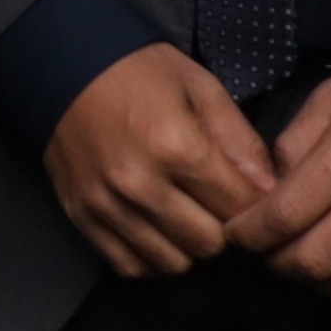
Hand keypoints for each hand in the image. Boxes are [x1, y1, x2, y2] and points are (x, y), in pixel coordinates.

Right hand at [41, 44, 275, 276]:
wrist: (60, 64)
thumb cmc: (138, 71)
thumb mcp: (202, 88)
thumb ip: (242, 142)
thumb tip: (271, 192)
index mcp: (176, 147)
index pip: (241, 209)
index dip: (257, 206)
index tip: (250, 194)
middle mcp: (139, 184)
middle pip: (210, 244)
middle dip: (223, 229)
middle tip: (216, 205)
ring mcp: (106, 204)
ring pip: (173, 263)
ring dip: (187, 246)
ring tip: (186, 217)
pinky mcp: (81, 216)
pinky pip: (131, 265)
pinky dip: (151, 257)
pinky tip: (156, 229)